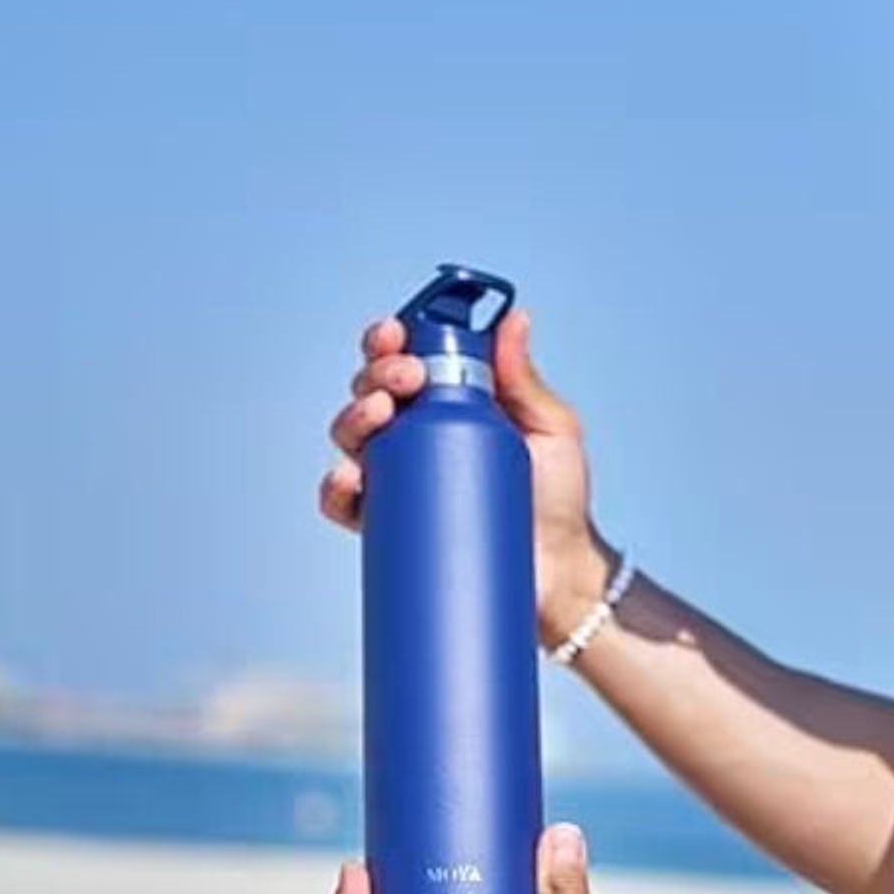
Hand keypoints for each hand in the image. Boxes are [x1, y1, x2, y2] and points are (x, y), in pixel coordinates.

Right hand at [318, 305, 618, 648]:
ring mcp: (400, 480)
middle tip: (405, 380)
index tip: (398, 335)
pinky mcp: (392, 526)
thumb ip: (525, 378)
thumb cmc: (557, 501)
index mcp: (448, 405)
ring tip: (381, 415)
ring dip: (353, 417)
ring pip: (352, 437)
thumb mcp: (551, 429)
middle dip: (376, 374)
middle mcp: (415, 437)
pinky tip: (349, 478)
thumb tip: (515, 319)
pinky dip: (335, 489)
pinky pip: (346, 505)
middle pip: (371, 392)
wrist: (558, 574)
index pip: (404, 361)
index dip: (390, 342)